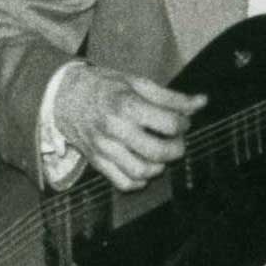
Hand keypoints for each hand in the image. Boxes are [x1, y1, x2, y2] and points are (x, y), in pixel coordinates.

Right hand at [57, 65, 206, 191]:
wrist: (64, 96)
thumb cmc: (106, 87)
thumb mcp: (138, 83)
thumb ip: (171, 97)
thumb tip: (202, 102)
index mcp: (127, 105)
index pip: (169, 124)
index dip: (183, 124)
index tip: (182, 121)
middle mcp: (115, 129)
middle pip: (158, 151)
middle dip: (177, 148)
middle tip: (177, 141)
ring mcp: (104, 148)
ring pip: (141, 171)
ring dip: (160, 166)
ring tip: (161, 154)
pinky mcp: (96, 162)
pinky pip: (122, 183)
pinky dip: (139, 181)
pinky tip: (145, 167)